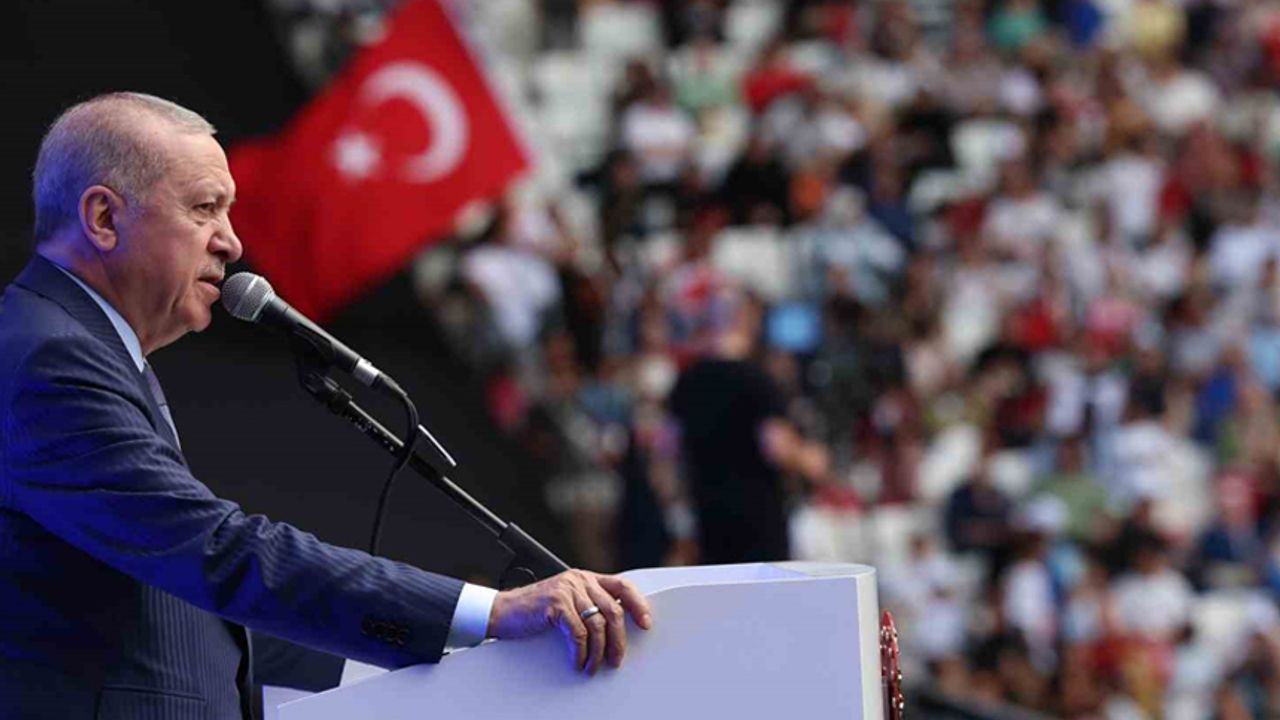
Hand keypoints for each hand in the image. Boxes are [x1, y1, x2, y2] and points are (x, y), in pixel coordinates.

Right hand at [486, 569, 651, 674]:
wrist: (502, 611)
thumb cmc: (534, 611)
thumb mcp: (567, 602)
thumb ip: (588, 606)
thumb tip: (614, 630)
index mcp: (585, 578)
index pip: (622, 586)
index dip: (638, 604)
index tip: (646, 624)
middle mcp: (579, 580)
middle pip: (613, 610)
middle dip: (619, 639)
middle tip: (617, 659)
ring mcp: (567, 590)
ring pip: (597, 624)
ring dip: (599, 651)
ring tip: (594, 666)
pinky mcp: (556, 603)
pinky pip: (578, 632)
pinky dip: (581, 652)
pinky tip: (578, 661)